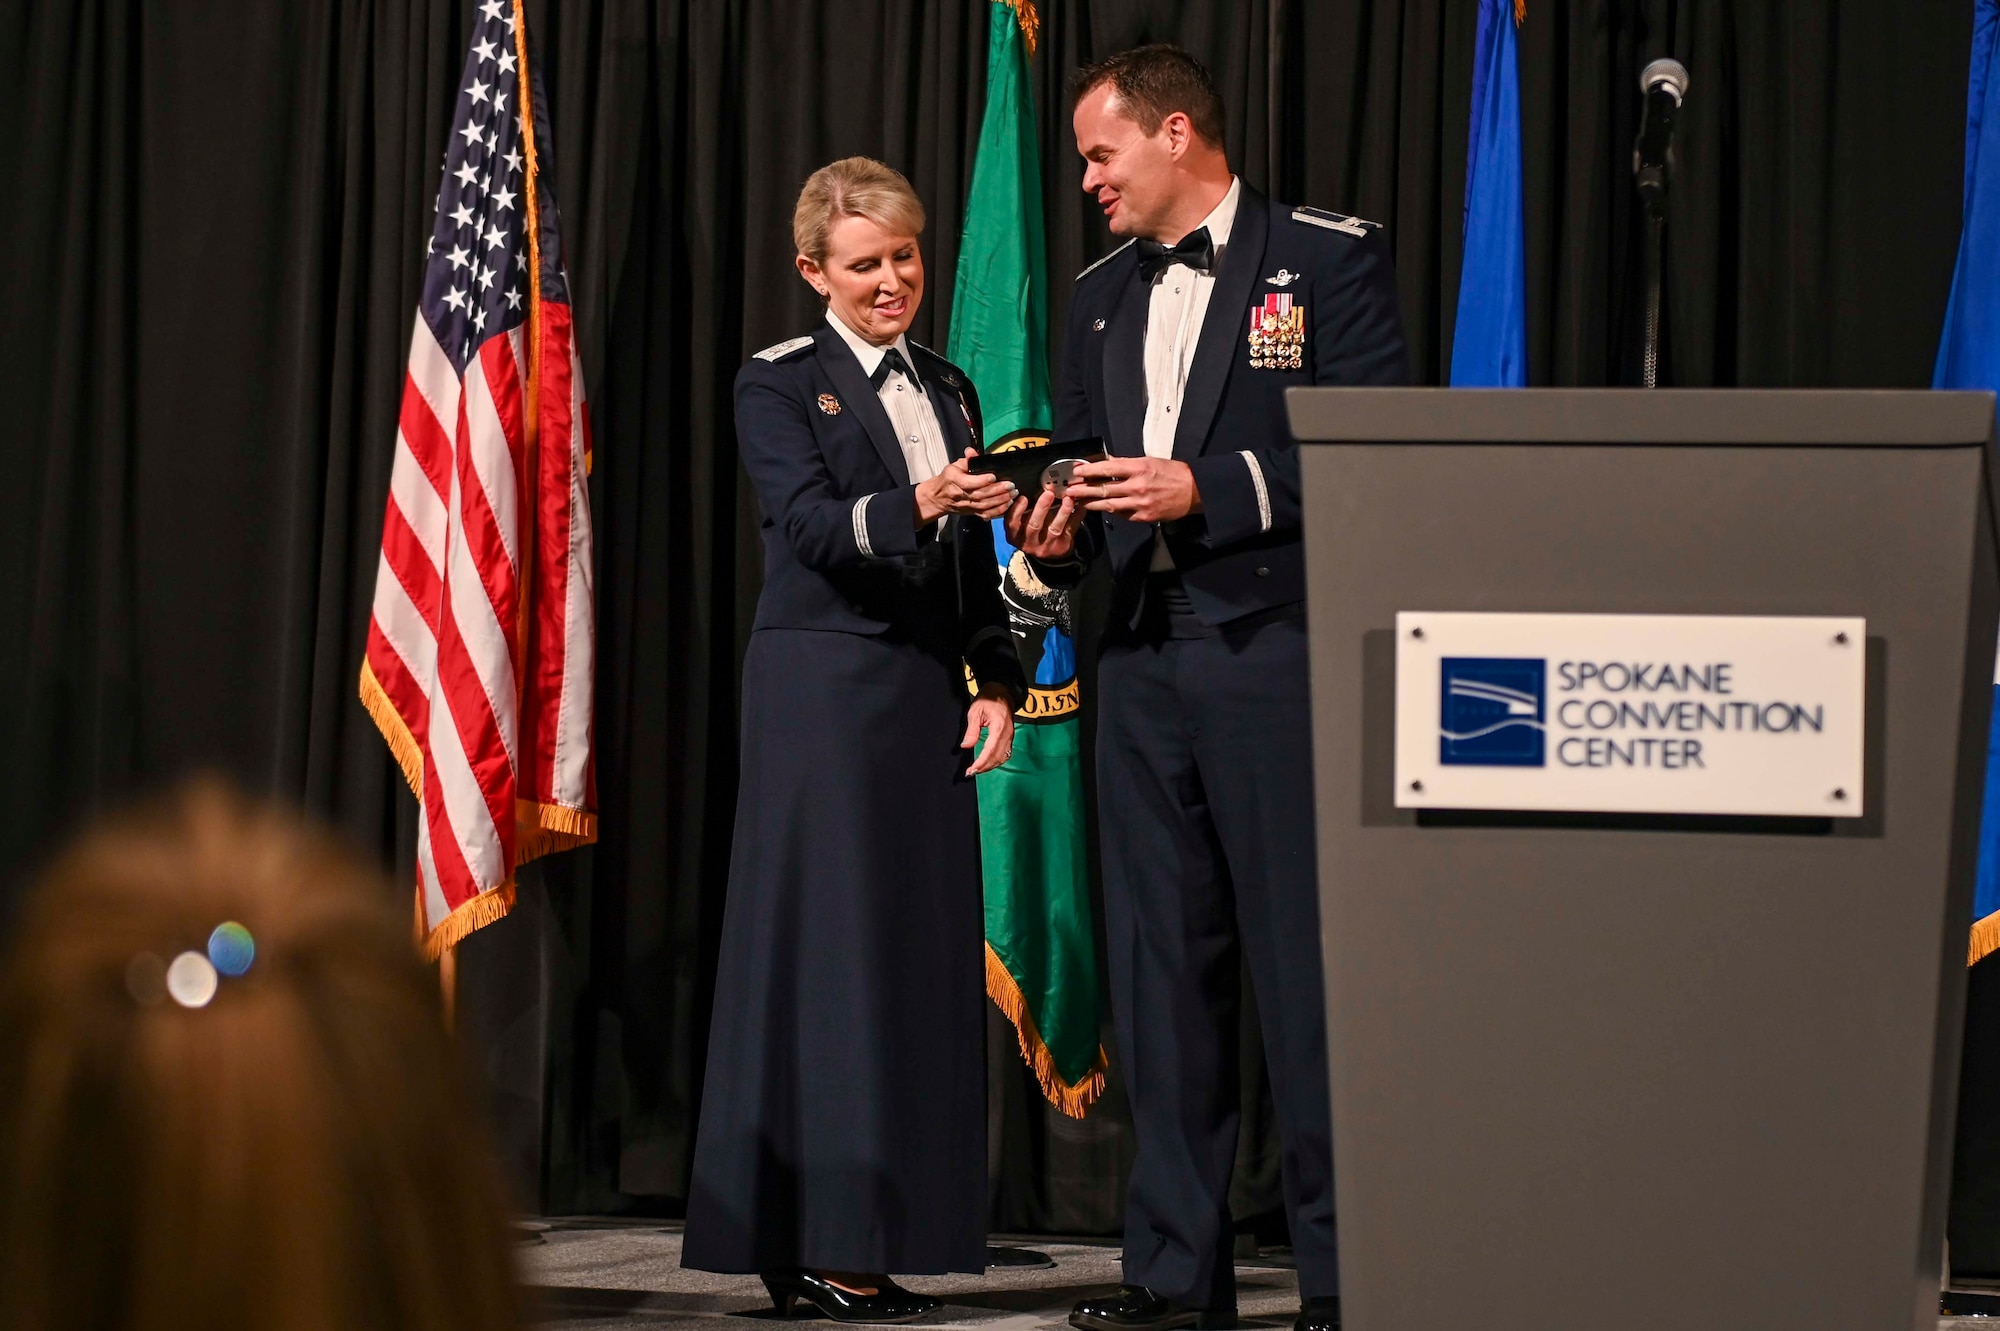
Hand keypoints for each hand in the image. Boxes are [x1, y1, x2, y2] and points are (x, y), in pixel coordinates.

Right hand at [916, 447, 1015, 524]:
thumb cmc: (948, 480)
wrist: (939, 498)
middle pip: (980, 495)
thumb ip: (966, 460)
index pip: (968, 483)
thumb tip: (972, 452)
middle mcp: (961, 495)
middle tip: (1010, 486)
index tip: (994, 477)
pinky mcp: (972, 512)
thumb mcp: (954, 466)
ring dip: (1000, 501)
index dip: (982, 481)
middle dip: (997, 491)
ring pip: (985, 506)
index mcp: (954, 481)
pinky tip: (1007, 506)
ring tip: (1012, 495)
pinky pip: (986, 514)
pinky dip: (998, 511)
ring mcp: (967, 506)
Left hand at [962, 683, 1016, 775]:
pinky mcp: (1009, 737)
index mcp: (999, 728)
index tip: (971, 770)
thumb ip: (971, 730)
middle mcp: (1007, 734)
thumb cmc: (988, 699)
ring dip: (990, 766)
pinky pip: (1005, 753)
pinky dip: (996, 761)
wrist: (1002, 692)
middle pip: (997, 757)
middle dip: (984, 767)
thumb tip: (965, 746)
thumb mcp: (975, 711)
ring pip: (1002, 757)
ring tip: (977, 770)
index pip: (990, 750)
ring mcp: (1010, 736)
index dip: (981, 762)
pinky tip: (987, 763)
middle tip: (971, 772)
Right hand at [1004, 488, 1079, 560]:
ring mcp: (1046, 546)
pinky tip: (1080, 506)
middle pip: (1034, 525)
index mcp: (1015, 535)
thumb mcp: (1023, 523)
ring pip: (1054, 529)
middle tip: (1049, 493)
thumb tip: (1034, 487)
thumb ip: (1024, 510)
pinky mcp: (1062, 546)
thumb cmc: (1033, 531)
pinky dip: (1076, 517)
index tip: (1023, 497)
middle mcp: (1029, 542)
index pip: (1013, 523)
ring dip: (1062, 512)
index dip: (1017, 510)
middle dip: (1042, 508)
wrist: (1048, 551)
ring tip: (1068, 499)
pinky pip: (1069, 530)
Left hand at [1065, 456, 1201, 522]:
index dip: (1089, 470)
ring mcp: (1140, 503)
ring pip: (1109, 505)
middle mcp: (1137, 486)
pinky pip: (1122, 514)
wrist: (1194, 491)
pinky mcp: (1143, 516)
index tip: (1076, 471)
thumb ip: (1126, 463)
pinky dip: (1111, 511)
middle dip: (1083, 490)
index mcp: (1139, 468)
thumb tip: (1107, 462)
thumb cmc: (1173, 472)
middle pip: (1104, 489)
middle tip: (1069, 490)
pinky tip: (1101, 508)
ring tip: (1077, 502)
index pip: (1108, 469)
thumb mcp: (1149, 461)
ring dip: (1091, 504)